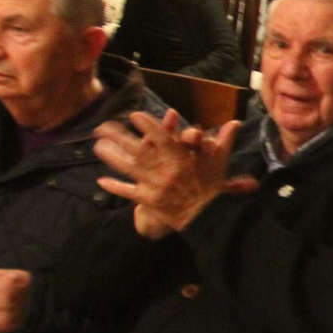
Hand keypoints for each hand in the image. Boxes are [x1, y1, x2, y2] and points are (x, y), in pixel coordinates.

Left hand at [94, 112, 252, 235]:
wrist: (209, 217)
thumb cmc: (214, 186)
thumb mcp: (220, 161)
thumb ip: (224, 140)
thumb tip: (235, 122)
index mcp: (182, 159)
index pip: (163, 138)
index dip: (148, 126)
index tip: (134, 115)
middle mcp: (165, 171)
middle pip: (138, 150)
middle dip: (119, 137)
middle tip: (103, 127)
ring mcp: (155, 186)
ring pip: (129, 168)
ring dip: (112, 157)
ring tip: (98, 146)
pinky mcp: (150, 200)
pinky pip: (130, 192)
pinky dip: (116, 187)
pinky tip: (101, 181)